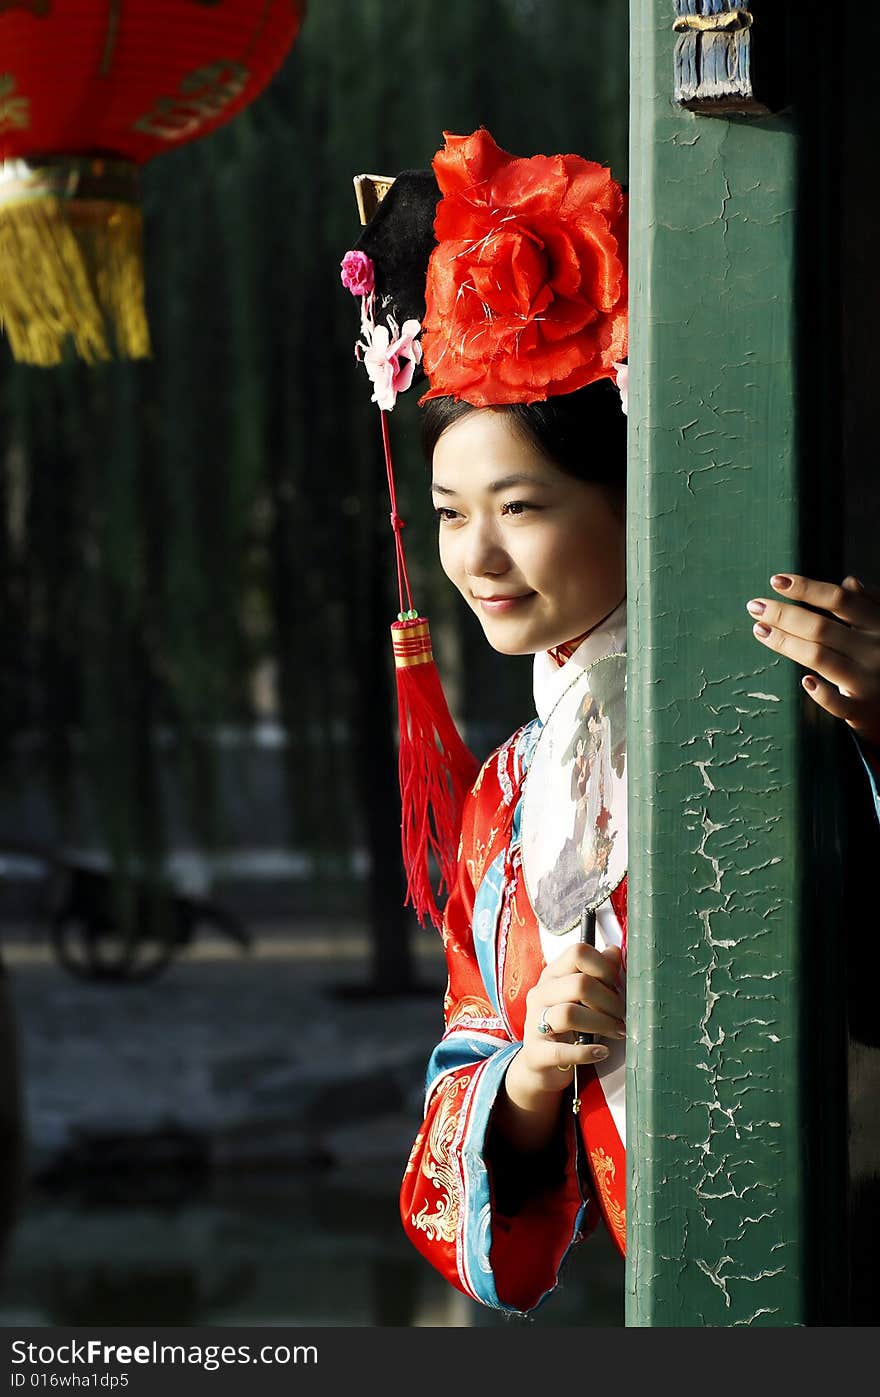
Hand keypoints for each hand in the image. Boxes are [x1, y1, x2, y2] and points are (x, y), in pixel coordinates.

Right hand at [511, 942, 624, 1099]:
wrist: (540, 1065)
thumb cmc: (567, 1026)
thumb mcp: (582, 997)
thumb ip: (599, 973)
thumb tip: (615, 951)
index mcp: (553, 974)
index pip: (578, 952)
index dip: (604, 967)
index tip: (616, 986)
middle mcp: (541, 994)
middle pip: (579, 984)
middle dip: (609, 1001)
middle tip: (621, 1016)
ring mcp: (534, 1022)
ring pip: (569, 1014)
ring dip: (601, 1024)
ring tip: (616, 1032)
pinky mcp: (536, 1052)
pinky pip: (562, 1051)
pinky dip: (587, 1053)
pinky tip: (601, 1052)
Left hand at [747, 573, 879, 747]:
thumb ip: (868, 605)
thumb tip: (848, 582)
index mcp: (878, 623)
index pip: (839, 600)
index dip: (806, 589)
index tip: (775, 581)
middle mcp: (873, 649)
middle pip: (821, 628)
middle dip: (784, 615)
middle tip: (755, 606)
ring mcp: (868, 680)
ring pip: (819, 658)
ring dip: (786, 644)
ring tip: (760, 630)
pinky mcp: (863, 710)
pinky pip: (838, 704)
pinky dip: (821, 693)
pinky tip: (804, 681)